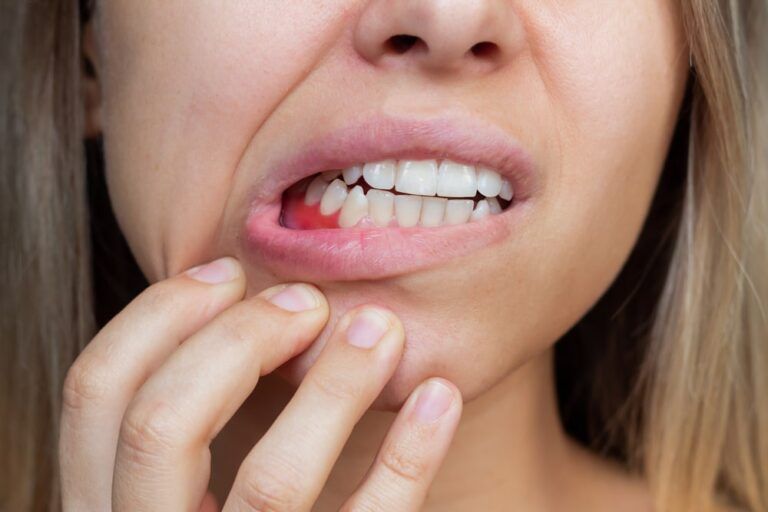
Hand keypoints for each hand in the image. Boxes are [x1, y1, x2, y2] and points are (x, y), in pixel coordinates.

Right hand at [59, 257, 461, 510]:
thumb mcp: (172, 482)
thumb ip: (180, 413)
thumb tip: (231, 296)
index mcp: (104, 505)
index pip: (97, 392)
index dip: (159, 315)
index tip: (229, 273)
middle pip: (162, 424)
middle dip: (237, 340)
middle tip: (306, 304)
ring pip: (270, 483)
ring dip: (334, 387)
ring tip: (381, 330)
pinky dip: (408, 458)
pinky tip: (438, 397)